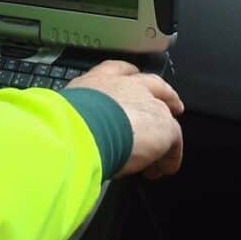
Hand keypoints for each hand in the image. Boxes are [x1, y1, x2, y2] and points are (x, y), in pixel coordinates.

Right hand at [68, 60, 183, 179]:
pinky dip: (170, 157)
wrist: (85, 129)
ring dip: (164, 134)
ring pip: (164, 115)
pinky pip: (174, 141)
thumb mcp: (67, 113)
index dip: (130, 76)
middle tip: (173, 107)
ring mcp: (149, 102)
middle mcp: (128, 86)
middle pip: (154, 85)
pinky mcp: (164, 125)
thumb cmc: (67, 123)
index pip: (119, 70)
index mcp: (100, 81)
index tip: (135, 80)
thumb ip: (79, 115)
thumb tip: (75, 130)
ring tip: (162, 155)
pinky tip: (164, 169)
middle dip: (165, 95)